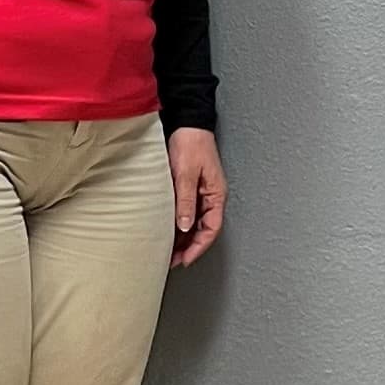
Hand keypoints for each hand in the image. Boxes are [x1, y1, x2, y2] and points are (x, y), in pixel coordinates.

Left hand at [167, 128, 226, 267]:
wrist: (187, 123)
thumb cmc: (191, 143)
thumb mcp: (186, 174)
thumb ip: (186, 201)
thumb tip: (185, 227)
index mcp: (216, 193)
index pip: (212, 228)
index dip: (199, 247)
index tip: (185, 259)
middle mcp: (211, 196)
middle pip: (204, 229)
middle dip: (190, 247)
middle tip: (172, 260)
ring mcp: (201, 193)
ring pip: (195, 223)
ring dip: (184, 238)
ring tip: (168, 250)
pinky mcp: (191, 188)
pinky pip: (188, 213)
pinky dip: (179, 225)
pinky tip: (168, 231)